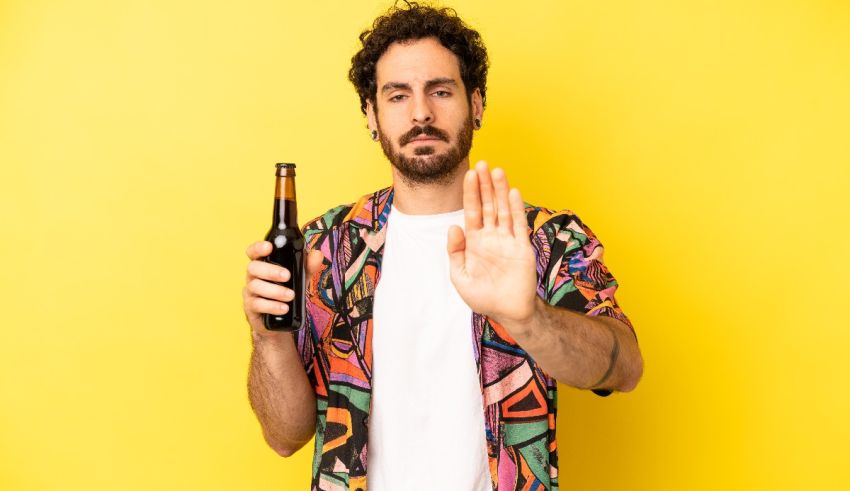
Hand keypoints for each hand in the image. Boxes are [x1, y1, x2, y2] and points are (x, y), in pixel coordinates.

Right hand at [243, 241, 322, 339]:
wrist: (282, 319)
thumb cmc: (287, 290)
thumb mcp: (300, 277)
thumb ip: (308, 266)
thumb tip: (317, 254)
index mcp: (263, 264)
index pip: (254, 252)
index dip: (258, 247)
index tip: (269, 247)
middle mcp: (253, 276)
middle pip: (253, 267)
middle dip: (270, 271)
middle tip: (287, 276)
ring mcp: (250, 291)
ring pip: (255, 286)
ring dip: (275, 290)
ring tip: (291, 295)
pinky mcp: (251, 307)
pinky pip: (257, 304)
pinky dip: (272, 306)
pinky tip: (284, 308)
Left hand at [447, 161, 537, 329]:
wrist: (508, 312)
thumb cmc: (483, 297)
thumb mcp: (460, 277)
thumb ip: (454, 252)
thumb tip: (453, 226)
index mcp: (475, 241)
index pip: (472, 211)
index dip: (471, 193)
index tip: (469, 174)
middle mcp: (491, 236)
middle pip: (488, 205)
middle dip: (485, 185)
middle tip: (483, 163)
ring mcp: (507, 240)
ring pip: (503, 210)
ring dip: (501, 191)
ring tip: (498, 171)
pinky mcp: (522, 248)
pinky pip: (519, 225)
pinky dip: (517, 209)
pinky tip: (513, 193)